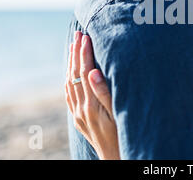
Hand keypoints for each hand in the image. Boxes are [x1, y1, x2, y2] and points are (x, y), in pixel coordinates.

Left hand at [65, 31, 119, 159]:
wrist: (115, 157)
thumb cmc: (122, 135)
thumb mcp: (118, 114)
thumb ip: (105, 93)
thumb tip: (93, 72)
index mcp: (91, 105)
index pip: (85, 72)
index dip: (85, 53)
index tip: (86, 36)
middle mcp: (81, 109)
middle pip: (75, 74)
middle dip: (77, 52)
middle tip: (78, 34)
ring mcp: (78, 114)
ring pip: (70, 83)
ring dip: (71, 63)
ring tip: (73, 46)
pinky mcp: (78, 119)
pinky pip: (69, 95)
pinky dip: (69, 79)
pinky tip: (71, 72)